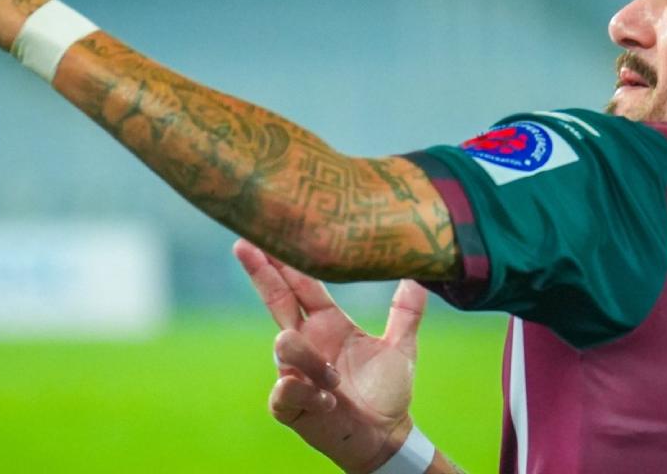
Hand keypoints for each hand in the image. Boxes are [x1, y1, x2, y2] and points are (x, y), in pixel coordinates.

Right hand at [234, 240, 426, 473]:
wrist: (385, 436)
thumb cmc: (388, 392)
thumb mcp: (402, 347)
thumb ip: (407, 311)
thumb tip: (422, 274)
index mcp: (328, 323)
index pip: (302, 283)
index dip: (285, 259)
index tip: (270, 231)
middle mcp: (306, 341)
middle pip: (275, 298)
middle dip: (260, 272)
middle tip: (244, 243)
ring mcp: (293, 370)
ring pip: (284, 345)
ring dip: (312, 361)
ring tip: (337, 383)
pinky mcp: (288, 403)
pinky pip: (286, 388)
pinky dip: (309, 392)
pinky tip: (328, 401)